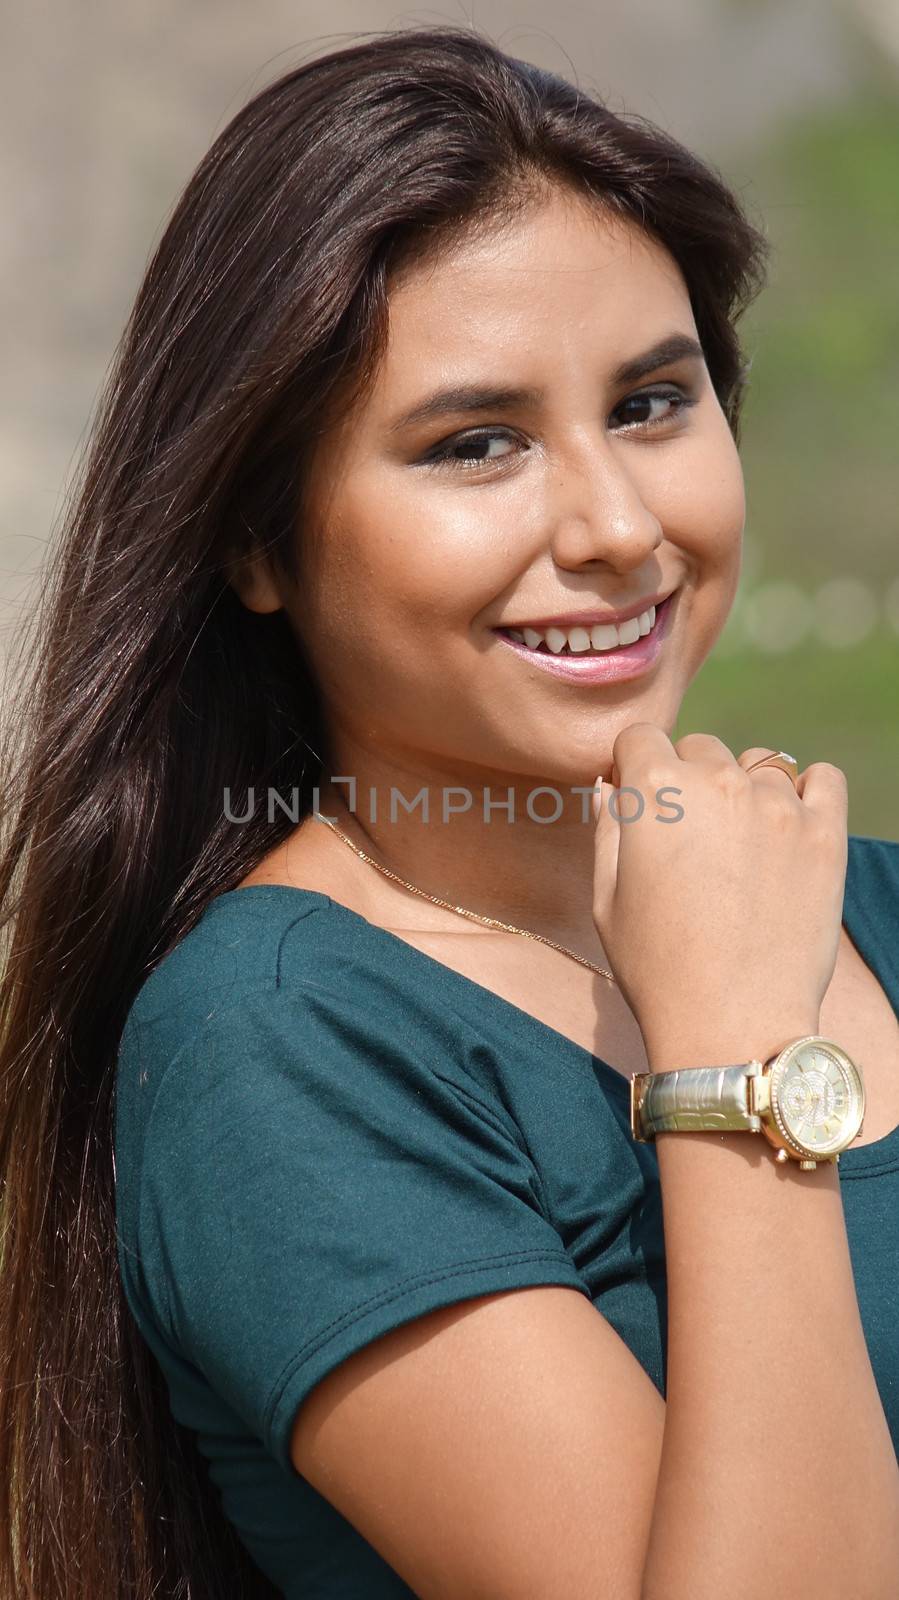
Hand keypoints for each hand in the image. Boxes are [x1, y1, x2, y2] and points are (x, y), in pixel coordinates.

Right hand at [590, 727, 847, 1072]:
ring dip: (745, 787)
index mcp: (656, 791)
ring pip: (758, 763)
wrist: (732, 1023)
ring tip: (740, 842)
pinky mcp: (825, 833)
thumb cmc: (657, 967)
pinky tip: (788, 825)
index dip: (633, 766)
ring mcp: (779, 805)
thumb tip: (611, 785)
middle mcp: (719, 783)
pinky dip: (807, 790)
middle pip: (699, 748)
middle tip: (689, 837)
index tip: (637, 798)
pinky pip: (822, 778)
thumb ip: (608, 827)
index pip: (640, 738)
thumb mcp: (606, 898)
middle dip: (687, 780)